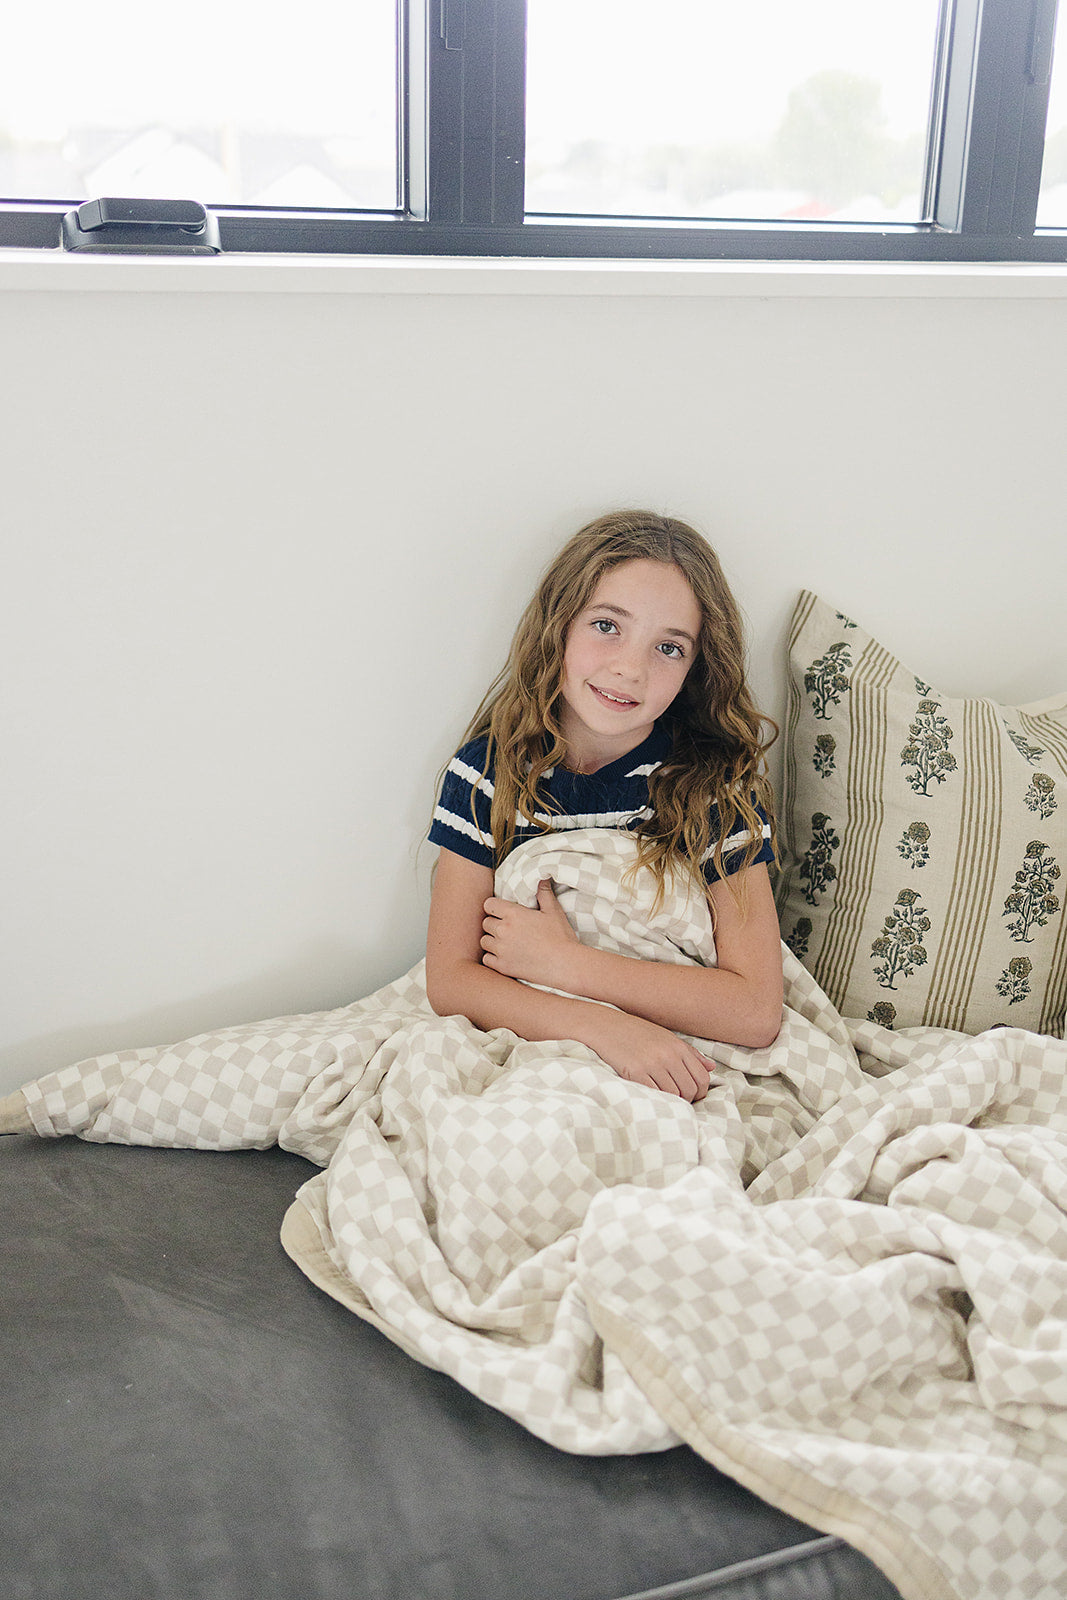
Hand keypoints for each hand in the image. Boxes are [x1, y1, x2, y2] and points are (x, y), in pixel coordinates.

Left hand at [481, 879, 578, 988]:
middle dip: (494, 923)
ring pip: (484, 941)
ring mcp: (501, 950)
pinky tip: (504, 955)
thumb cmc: (561, 937)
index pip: (488, 904)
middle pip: (485, 923)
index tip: (503, 912)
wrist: (565, 965)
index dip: (495, 907)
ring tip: (505, 942)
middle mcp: (503, 931)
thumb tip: (542, 876)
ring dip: (492, 940)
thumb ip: (543, 893)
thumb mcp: (553, 911)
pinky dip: (492, 957)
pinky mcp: (502, 966)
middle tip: (507, 928)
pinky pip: (486, 959)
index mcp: (513, 914)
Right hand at [583, 1009, 712, 1102]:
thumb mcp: (666, 1038)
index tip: (692, 1096)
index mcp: (678, 1047)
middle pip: (690, 1089)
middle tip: (676, 1100)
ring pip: (674, 1094)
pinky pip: (655, 1093)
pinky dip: (656, 1099)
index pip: (702, 1077)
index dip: (700, 1092)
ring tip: (663, 1099)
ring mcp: (652, 1063)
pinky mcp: (635, 1072)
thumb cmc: (635, 1032)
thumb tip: (712, 1067)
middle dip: (687, 1100)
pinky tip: (650, 1096)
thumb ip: (690, 1053)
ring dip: (671, 1101)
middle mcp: (668, 1055)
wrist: (605, 1026)